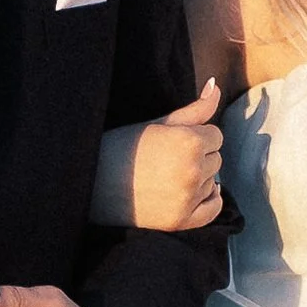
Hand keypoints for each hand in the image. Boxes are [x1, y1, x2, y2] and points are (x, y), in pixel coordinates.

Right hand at [92, 79, 224, 231]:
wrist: (90, 182)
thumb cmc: (122, 146)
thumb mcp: (157, 123)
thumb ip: (194, 109)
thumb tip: (216, 85)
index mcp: (189, 142)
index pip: (216, 135)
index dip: (196, 135)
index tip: (174, 140)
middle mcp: (193, 170)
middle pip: (216, 159)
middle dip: (198, 156)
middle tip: (168, 158)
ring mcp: (187, 198)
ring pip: (212, 182)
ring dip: (199, 178)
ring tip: (168, 175)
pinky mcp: (180, 221)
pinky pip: (213, 210)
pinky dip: (209, 200)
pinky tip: (194, 191)